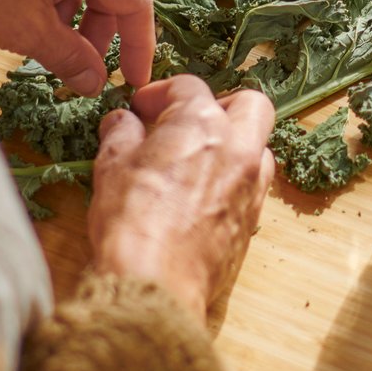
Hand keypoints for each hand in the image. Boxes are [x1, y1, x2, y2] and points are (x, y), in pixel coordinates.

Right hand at [89, 76, 275, 321]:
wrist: (156, 283)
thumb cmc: (132, 220)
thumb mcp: (112, 166)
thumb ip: (121, 134)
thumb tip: (122, 121)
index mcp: (202, 123)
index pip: (189, 86)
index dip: (161, 93)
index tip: (142, 108)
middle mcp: (237, 147)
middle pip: (249, 104)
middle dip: (221, 104)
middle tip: (187, 122)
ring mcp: (251, 185)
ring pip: (258, 145)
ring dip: (234, 143)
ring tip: (197, 159)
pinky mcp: (252, 220)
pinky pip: (253, 185)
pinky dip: (234, 179)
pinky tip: (203, 193)